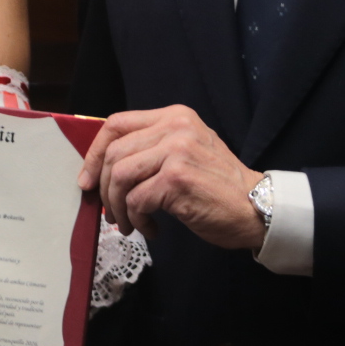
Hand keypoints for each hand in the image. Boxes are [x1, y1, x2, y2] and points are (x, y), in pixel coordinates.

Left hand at [76, 105, 264, 249]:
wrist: (258, 208)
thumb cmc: (218, 187)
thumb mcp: (187, 150)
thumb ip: (152, 148)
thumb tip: (102, 167)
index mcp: (175, 116)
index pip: (116, 124)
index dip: (94, 153)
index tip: (86, 179)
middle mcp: (175, 127)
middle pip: (113, 152)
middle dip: (102, 187)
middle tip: (110, 211)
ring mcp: (176, 151)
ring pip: (119, 176)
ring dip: (118, 207)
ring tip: (129, 223)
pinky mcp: (177, 179)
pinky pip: (136, 200)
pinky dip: (137, 219)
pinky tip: (151, 229)